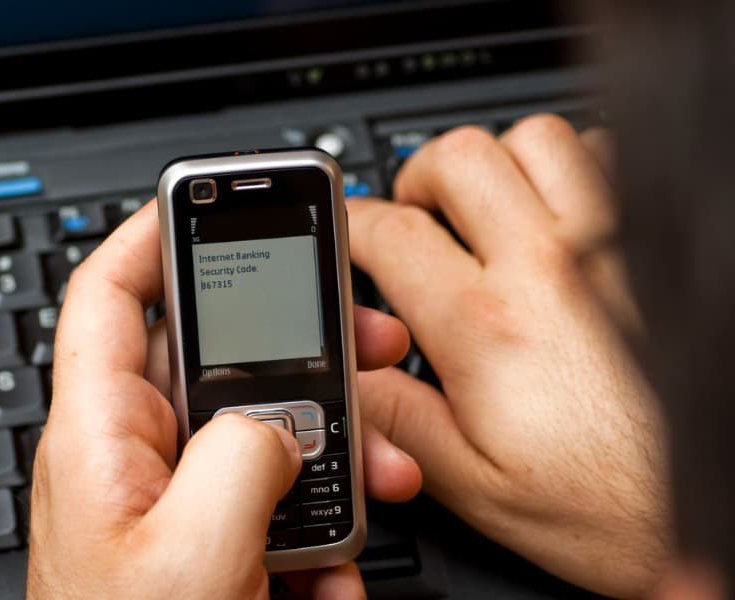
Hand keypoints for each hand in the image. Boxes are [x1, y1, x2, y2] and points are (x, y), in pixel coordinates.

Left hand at [27, 201, 421, 598]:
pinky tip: (333, 567)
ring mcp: (166, 502)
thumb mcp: (193, 551)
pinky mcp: (201, 545)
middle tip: (364, 344)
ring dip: (326, 457)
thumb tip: (283, 424)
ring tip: (374, 475)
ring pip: (255, 436)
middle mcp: (130, 458)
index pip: (109, 297)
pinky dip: (314, 530)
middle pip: (212, 359)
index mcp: (100, 437)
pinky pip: (264, 508)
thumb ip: (243, 457)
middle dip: (299, 352)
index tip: (209, 199)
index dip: (151, 233)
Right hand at [348, 115, 669, 597]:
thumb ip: (400, 420)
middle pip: (458, 157)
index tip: (346, 233)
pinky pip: (608, 159)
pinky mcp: (655, 249)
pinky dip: (573, 171)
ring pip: (535, 141)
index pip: (390, 233)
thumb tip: (352, 374)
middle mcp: (549, 269)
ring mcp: (610, 248)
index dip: (350, 224)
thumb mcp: (477, 489)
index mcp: (488, 327)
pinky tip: (559, 218)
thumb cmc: (614, 506)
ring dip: (496, 167)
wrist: (713, 503)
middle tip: (415, 219)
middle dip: (417, 180)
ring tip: (485, 211)